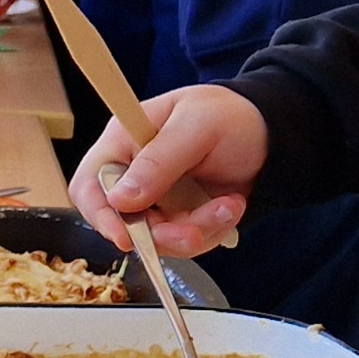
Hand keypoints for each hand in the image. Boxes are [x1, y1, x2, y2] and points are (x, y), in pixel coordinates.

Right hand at [66, 86, 264, 254]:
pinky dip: (211, 231)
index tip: (125, 237)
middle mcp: (132, 174)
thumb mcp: (196, 127)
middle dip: (162, 233)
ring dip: (196, 231)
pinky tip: (230, 206)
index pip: (88, 185)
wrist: (270, 134)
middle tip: (194, 231)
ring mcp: (155, 200)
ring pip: (158, 238)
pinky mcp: (178, 218)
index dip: (100, 215)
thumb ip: (158, 160)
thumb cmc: (229, 115)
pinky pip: (184, 242)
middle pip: (123, 223)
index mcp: (123, 141)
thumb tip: (119, 199)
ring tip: (228, 206)